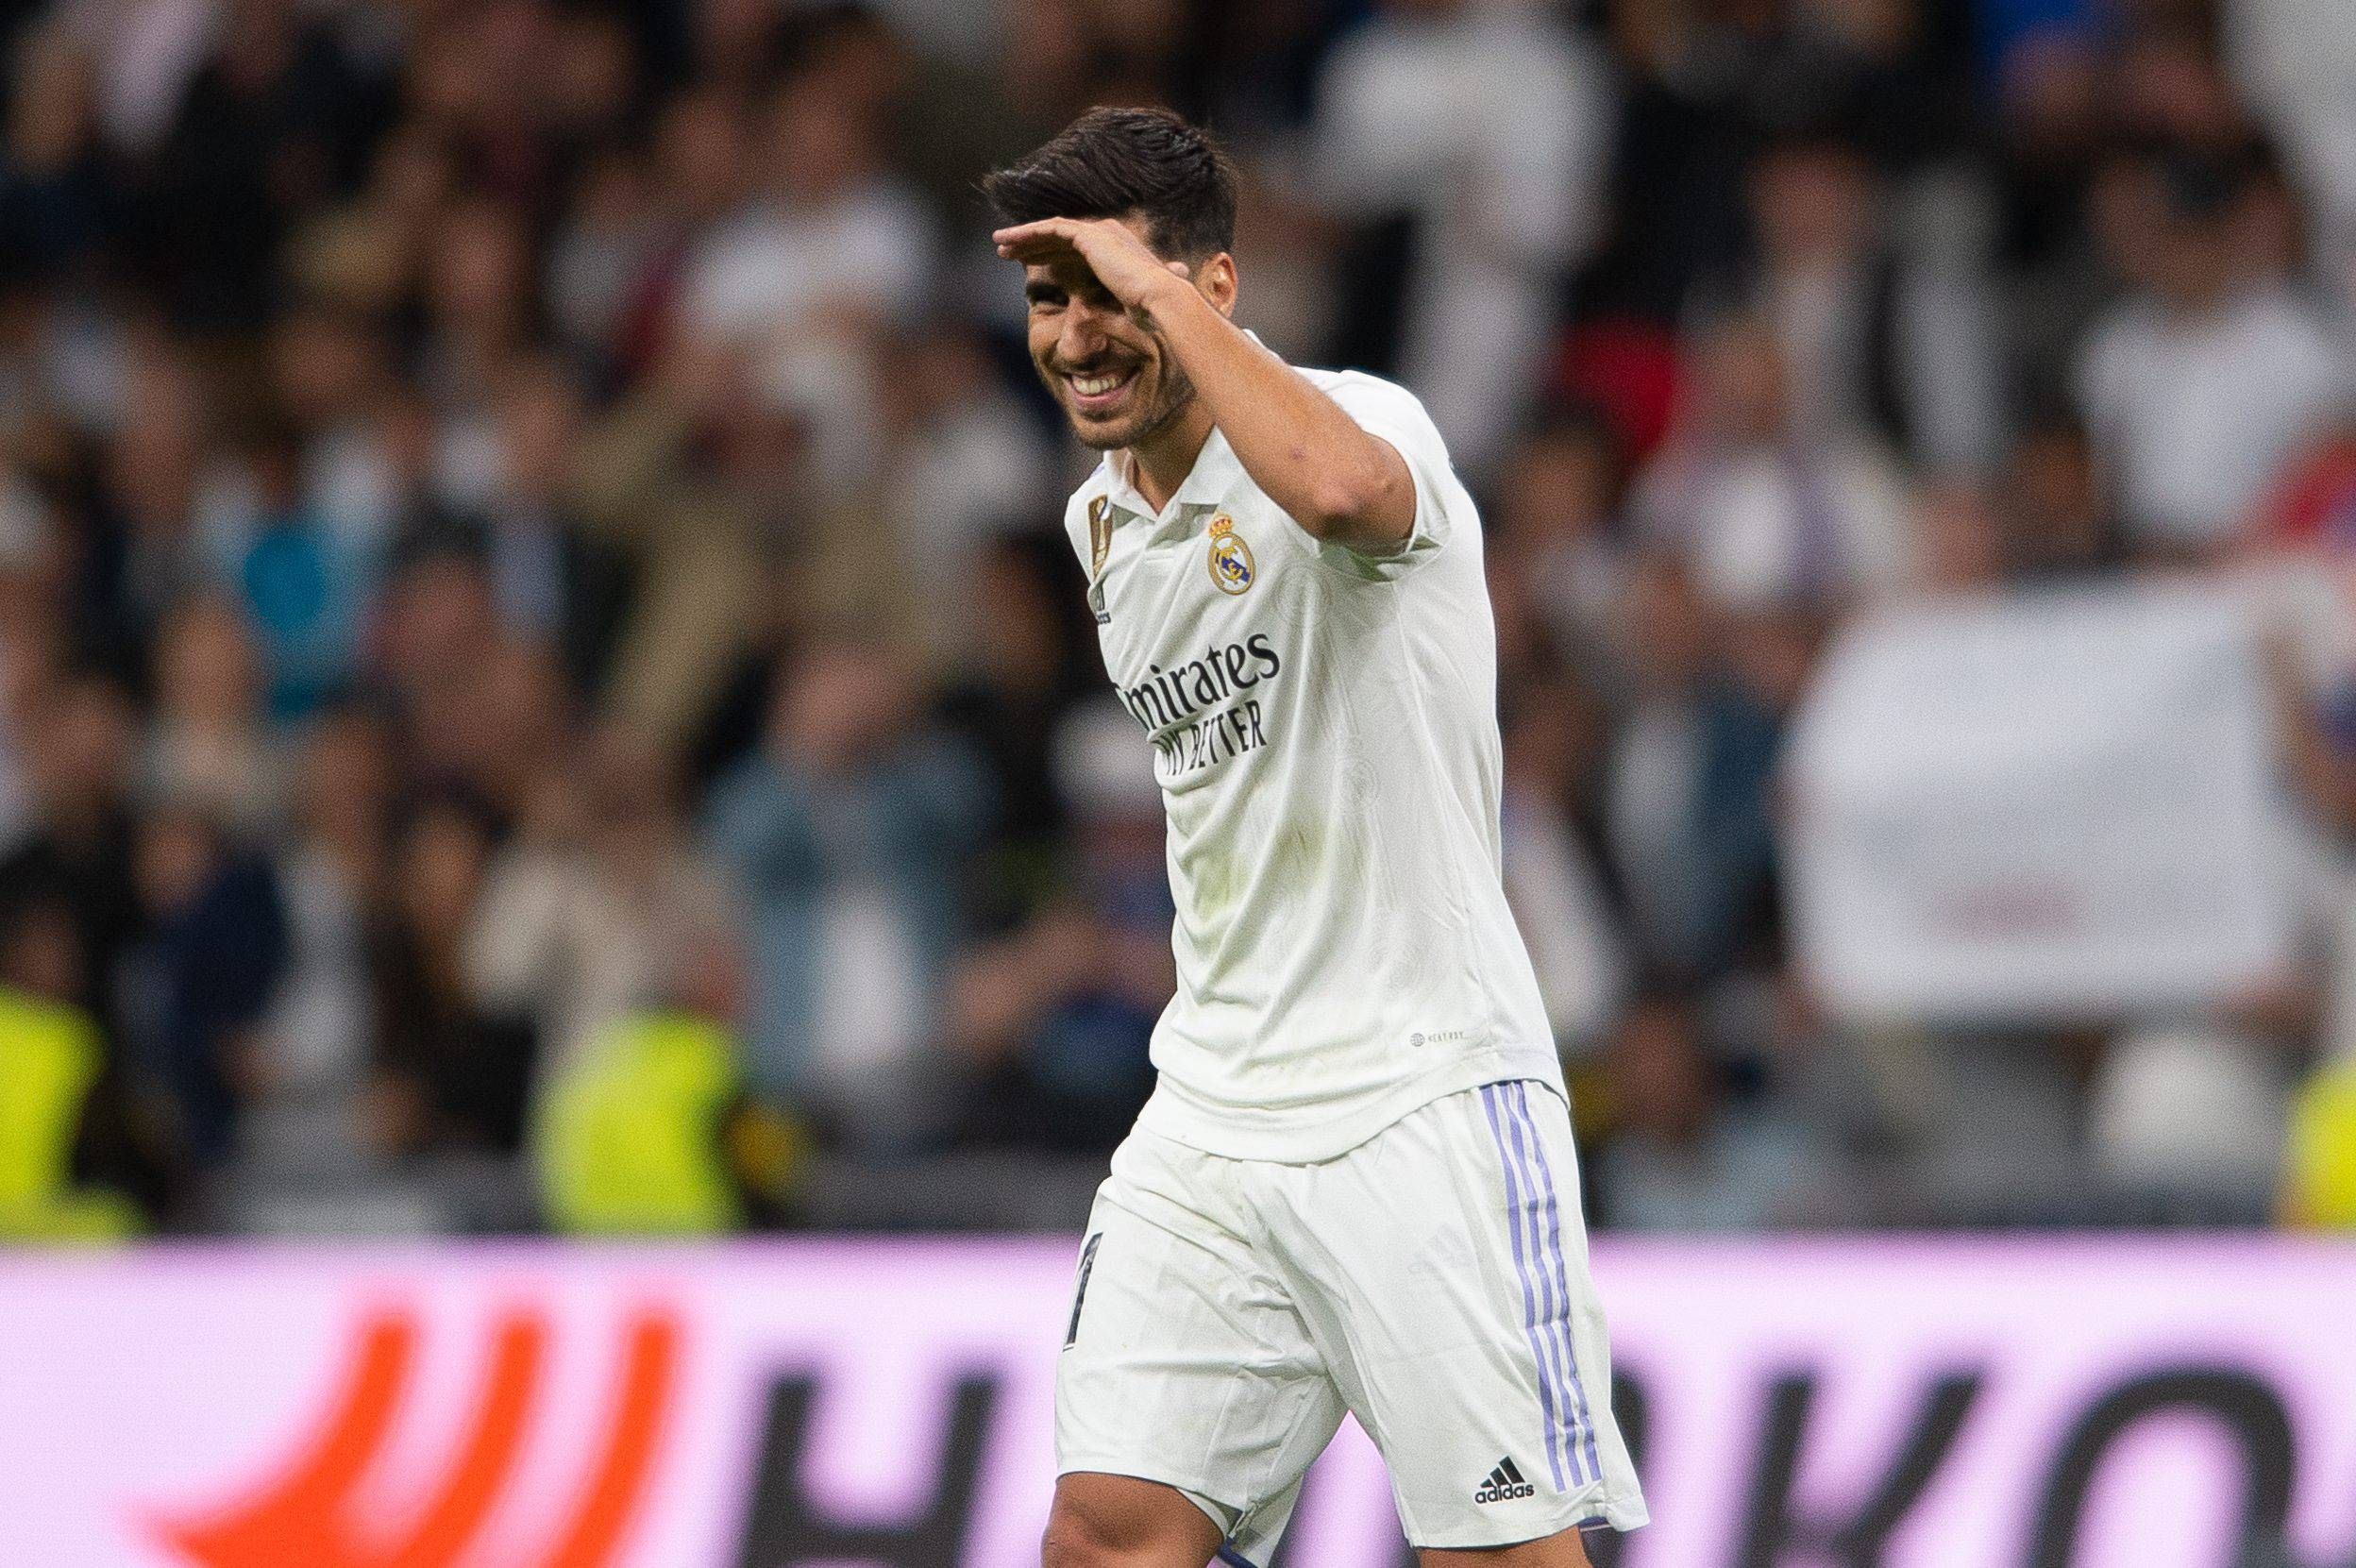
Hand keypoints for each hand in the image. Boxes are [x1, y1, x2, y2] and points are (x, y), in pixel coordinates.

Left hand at [993, 216, 1193, 318]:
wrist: (1159, 299)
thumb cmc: (1150, 310)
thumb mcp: (1129, 305)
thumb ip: (1119, 302)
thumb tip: (1120, 317)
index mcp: (1116, 248)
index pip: (1075, 246)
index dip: (1049, 252)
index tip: (1027, 262)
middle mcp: (1107, 234)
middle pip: (1060, 236)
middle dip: (1032, 243)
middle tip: (1006, 251)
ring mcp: (1098, 232)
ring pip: (1051, 230)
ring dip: (1023, 236)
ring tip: (999, 245)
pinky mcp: (1089, 235)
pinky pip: (1051, 230)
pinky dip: (1029, 233)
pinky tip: (1009, 241)